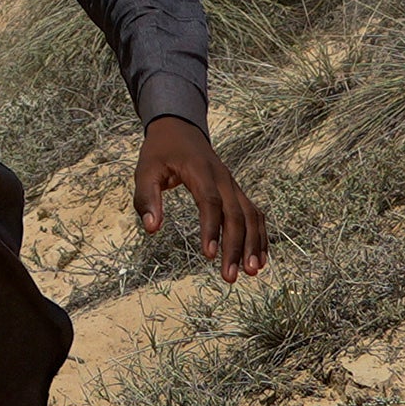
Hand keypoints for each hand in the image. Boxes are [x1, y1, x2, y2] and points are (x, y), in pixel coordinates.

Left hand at [135, 114, 265, 283]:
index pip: (210, 202)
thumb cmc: (160, 152)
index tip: (209, 255)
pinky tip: (259, 259)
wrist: (180, 129)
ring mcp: (233, 185)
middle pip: (236, 214)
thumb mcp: (145, 170)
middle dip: (235, 247)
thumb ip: (146, 198)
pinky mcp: (236, 192)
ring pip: (251, 216)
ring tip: (251, 272)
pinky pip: (254, 214)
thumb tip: (151, 229)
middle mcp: (223, 178)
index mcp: (200, 171)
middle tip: (230, 277)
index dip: (211, 228)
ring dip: (253, 245)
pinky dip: (259, 236)